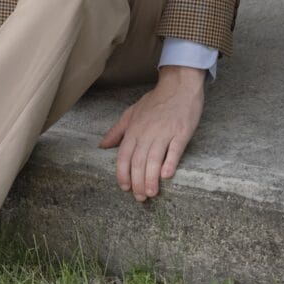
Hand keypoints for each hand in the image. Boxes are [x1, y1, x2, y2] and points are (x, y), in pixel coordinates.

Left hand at [98, 65, 204, 201]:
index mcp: (134, 128)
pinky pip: (174, 150)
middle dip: (137, 181)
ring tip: (151, 193)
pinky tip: (166, 176)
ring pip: (154, 158)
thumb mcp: (132, 112)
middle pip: (138, 160)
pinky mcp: (181, 132)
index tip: (124, 187)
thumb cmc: (156, 101)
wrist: (179, 86)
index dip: (122, 173)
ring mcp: (164, 132)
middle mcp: (147, 131)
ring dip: (151, 178)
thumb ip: (117, 131)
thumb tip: (102, 145)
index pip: (124, 155)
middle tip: (139, 197)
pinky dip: (169, 163)